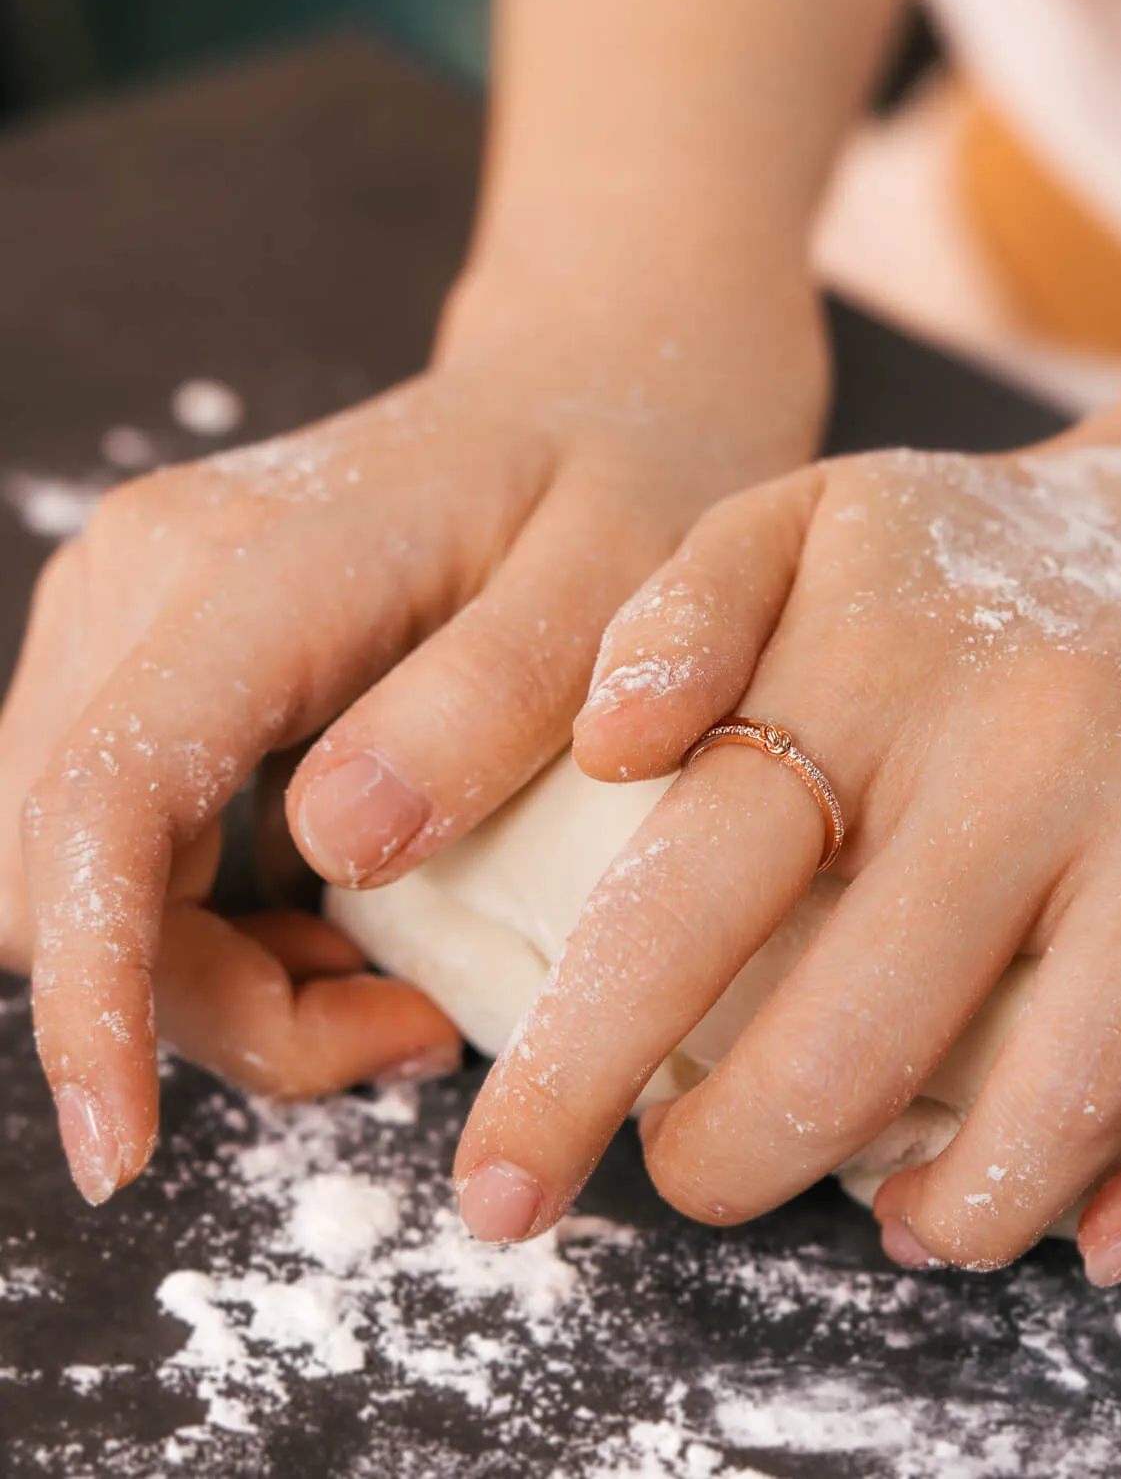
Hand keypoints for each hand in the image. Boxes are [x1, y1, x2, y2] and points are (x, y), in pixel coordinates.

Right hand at [0, 249, 826, 1204]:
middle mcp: (148, 583)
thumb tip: (337, 845)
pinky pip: (138, 838)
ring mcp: (140, 616)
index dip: (94, 996)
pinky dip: (222, 923)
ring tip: (398, 986)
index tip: (126, 1152)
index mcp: (251, 567)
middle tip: (402, 1028)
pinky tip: (360, 925)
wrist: (596, 394)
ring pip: (85, 870)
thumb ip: (485, 700)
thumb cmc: (629, 482)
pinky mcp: (168, 657)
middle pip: (65, 870)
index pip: (102, 805)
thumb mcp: (617, 583)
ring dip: (214, 973)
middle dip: (200, 1002)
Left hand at [452, 338, 1120, 1277]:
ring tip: (905, 1221)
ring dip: (962, 1213)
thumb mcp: (805, 523)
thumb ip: (676, 614)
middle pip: (859, 1036)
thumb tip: (607, 752)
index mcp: (873, 667)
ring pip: (1071, 1091)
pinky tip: (1101, 1232)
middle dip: (741, 1162)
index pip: (685, 903)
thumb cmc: (986, 558)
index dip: (576, 1069)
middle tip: (702, 1178)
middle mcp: (1037, 740)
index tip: (504, 1184)